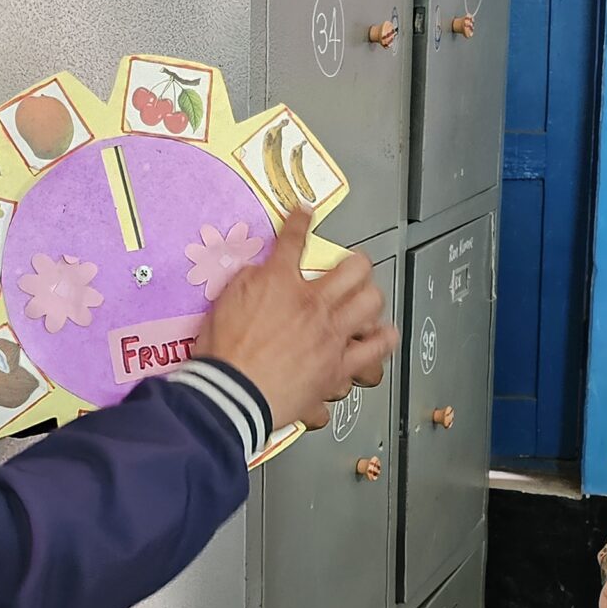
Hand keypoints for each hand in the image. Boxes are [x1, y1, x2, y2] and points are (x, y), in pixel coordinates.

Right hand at [199, 209, 398, 431]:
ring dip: (371, 297)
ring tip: (367, 299)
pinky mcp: (338, 368)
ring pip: (371, 304)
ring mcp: (331, 336)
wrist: (233, 393)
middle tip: (352, 265)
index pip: (293, 241)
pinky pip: (374, 351)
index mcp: (281, 283)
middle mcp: (313, 305)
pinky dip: (381, 342)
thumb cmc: (225, 353)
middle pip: (354, 268)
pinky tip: (381, 336)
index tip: (304, 214)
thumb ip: (250, 280)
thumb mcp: (226, 302)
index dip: (299, 221)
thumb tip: (263, 271)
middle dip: (356, 261)